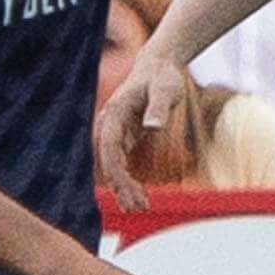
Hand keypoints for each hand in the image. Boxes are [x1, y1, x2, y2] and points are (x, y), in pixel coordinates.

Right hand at [91, 40, 203, 211]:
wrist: (159, 67)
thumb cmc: (163, 77)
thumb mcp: (165, 89)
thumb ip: (158, 108)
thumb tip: (152, 127)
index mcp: (113, 113)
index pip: (109, 148)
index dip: (118, 173)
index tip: (131, 191)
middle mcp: (109, 124)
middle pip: (108, 162)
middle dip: (121, 186)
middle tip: (140, 207)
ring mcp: (114, 132)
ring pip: (113, 166)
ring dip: (123, 187)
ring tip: (140, 208)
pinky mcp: (124, 137)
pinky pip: (121, 163)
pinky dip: (128, 180)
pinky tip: (138, 197)